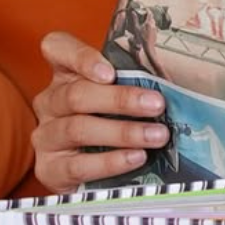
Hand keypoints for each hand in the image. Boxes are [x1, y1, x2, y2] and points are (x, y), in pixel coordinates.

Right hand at [31, 31, 169, 191]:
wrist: (92, 175)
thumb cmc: (113, 124)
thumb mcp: (122, 98)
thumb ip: (135, 84)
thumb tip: (177, 80)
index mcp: (66, 75)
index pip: (58, 48)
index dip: (80, 57)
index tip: (110, 71)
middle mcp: (50, 102)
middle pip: (76, 94)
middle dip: (120, 99)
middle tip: (157, 105)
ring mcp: (46, 136)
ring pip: (77, 128)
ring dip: (123, 132)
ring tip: (157, 136)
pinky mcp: (50, 169)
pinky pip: (77, 165)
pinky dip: (110, 161)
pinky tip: (136, 158)